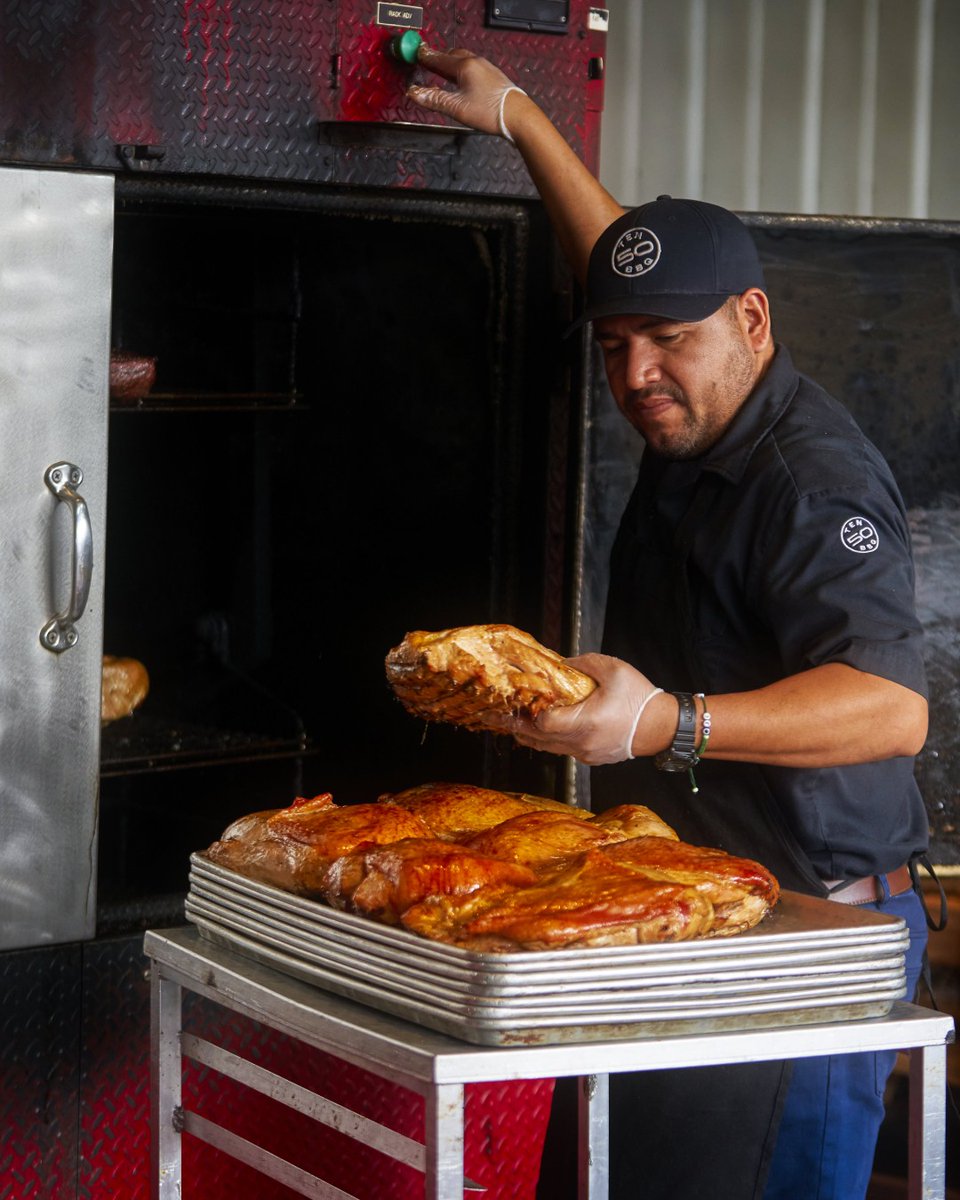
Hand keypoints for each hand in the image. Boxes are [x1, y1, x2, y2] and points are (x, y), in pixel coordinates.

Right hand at [407, 45, 524, 138]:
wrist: (519, 116)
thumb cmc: (490, 112)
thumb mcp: (457, 108)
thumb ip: (435, 100)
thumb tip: (414, 93)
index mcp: (465, 66)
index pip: (439, 59)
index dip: (426, 58)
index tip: (416, 55)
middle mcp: (476, 62)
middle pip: (452, 55)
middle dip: (439, 58)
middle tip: (427, 62)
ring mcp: (487, 69)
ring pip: (464, 60)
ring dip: (451, 63)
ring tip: (442, 70)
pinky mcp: (494, 77)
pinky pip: (474, 68)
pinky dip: (463, 70)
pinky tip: (463, 80)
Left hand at [487, 653, 663, 765]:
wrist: (661, 726)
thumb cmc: (639, 697)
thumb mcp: (612, 669)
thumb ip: (582, 664)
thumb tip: (559, 663)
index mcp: (587, 721)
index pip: (544, 723)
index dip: (527, 713)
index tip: (514, 701)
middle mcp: (582, 743)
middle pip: (538, 739)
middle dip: (515, 726)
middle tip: (494, 716)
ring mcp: (585, 754)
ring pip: (547, 748)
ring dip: (528, 735)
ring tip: (510, 723)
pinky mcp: (590, 758)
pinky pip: (561, 750)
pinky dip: (546, 740)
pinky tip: (538, 730)